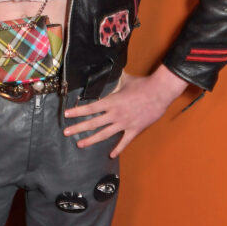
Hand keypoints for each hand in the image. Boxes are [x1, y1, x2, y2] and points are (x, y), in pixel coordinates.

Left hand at [63, 65, 188, 156]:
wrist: (160, 92)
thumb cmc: (143, 85)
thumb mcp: (125, 80)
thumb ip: (115, 79)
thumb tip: (109, 70)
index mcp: (111, 102)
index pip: (90, 108)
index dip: (77, 112)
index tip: (67, 115)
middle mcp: (115, 114)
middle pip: (93, 123)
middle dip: (78, 128)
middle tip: (66, 133)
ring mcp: (124, 123)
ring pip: (104, 134)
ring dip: (91, 140)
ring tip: (80, 144)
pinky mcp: (134, 129)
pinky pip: (124, 141)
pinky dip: (118, 148)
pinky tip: (111, 154)